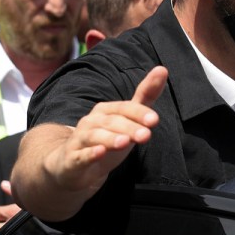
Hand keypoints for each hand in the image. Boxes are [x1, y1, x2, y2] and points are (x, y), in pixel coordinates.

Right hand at [44, 66, 167, 192]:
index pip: (124, 108)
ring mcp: (80, 140)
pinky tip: (100, 152)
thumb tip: (162, 68)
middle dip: (129, 128)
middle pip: (112, 122)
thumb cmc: (107, 139)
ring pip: (95, 136)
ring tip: (125, 142)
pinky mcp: (72, 160)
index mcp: (106, 111)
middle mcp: (91, 121)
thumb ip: (145, 97)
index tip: (154, 120)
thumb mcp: (129, 119)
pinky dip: (90, 154)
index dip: (139, 113)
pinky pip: (81, 156)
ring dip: (110, 139)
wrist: (73, 166)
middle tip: (146, 135)